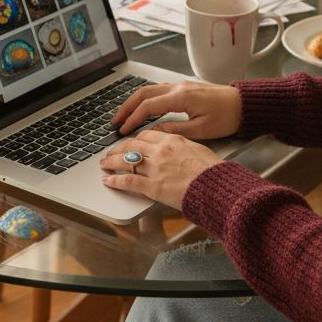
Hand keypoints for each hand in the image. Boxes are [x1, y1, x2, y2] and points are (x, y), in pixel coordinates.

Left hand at [99, 131, 222, 209]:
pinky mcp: (153, 186)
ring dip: (111, 161)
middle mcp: (161, 151)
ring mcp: (155, 168)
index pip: (147, 134)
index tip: (130, 142)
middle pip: (132, 144)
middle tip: (111, 152)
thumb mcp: (199, 151)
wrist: (217, 187)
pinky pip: (128, 180)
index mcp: (173, 140)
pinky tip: (108, 180)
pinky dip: (115, 180)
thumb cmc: (213, 172)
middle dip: (118, 148)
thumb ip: (183, 148)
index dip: (134, 138)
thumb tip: (178, 149)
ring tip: (104, 164)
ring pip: (126, 160)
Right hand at [112, 80, 241, 138]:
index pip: (148, 106)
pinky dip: (146, 99)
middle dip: (126, 107)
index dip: (133, 118)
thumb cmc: (228, 117)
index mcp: (181, 97)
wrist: (245, 104)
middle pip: (143, 93)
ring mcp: (181, 85)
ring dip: (134, 101)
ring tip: (124, 115)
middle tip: (115, 121)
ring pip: (150, 89)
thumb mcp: (201, 130)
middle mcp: (179, 87)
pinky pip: (159, 90)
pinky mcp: (185, 88)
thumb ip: (174, 130)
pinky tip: (142, 108)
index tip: (123, 130)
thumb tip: (154, 132)